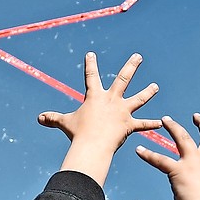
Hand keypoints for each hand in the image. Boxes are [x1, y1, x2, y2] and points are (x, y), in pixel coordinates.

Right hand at [40, 51, 160, 186]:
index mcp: (95, 96)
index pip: (91, 76)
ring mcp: (122, 111)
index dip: (90, 64)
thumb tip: (38, 119)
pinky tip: (161, 123)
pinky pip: (142, 125)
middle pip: (123, 79)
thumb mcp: (65, 123)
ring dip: (148, 92)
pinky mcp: (129, 124)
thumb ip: (53, 119)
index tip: (91, 54)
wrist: (92, 145)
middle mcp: (111, 100)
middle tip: (139, 56)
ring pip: (139, 98)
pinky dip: (151, 125)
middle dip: (131, 66)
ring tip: (156, 87)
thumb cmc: (78, 133)